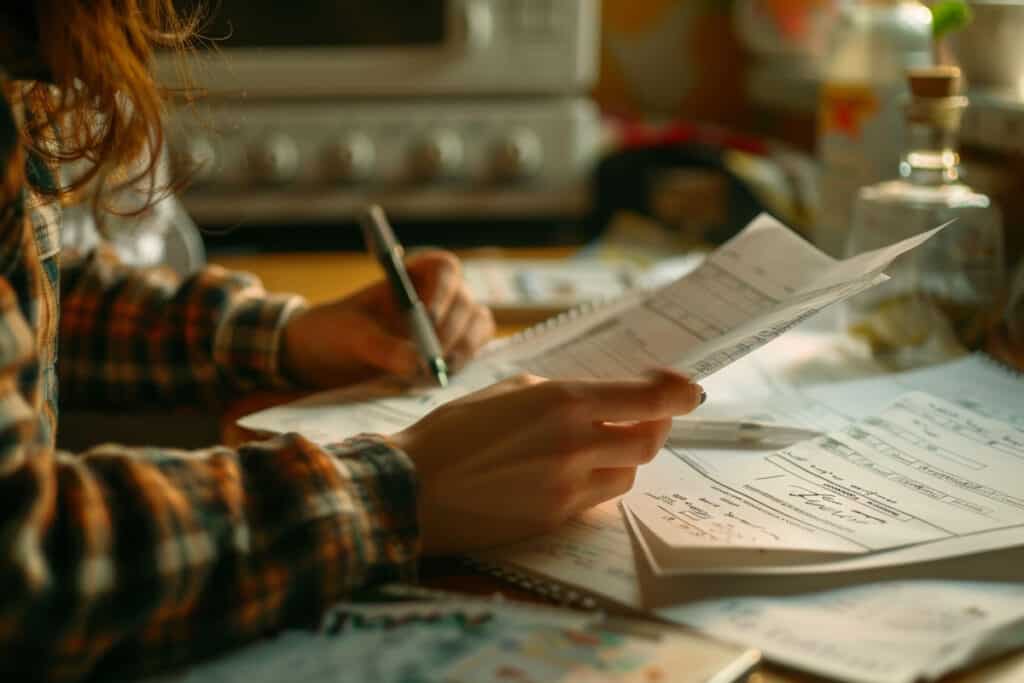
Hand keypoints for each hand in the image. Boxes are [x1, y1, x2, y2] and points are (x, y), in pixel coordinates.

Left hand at [280, 250, 494, 388]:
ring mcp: (449, 321)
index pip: (445, 270)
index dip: (443, 292)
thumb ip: (382, 347)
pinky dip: (460, 364)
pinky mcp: (451, 348)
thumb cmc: (336, 332)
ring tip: (435, 372)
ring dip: (463, 349)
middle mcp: (438, 293)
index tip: (429, 319)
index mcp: (414, 274)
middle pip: (466, 302)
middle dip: (453, 331)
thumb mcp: (352, 337)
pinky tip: (435, 379)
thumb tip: (417, 364)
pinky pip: (470, 351)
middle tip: (433, 360)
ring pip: (477, 327)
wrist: (326, 356)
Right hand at [391, 370, 703, 554]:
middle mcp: (574, 445)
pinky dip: (595, 482)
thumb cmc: (450, 432)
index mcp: (562, 403)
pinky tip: (569, 471)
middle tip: (646, 418)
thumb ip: (558, 393)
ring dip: (622, 457)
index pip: (645, 400)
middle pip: (649, 441)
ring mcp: (567, 488)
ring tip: (597, 446)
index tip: (690, 389)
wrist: (412, 489)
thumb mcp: (507, 390)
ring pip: (627, 474)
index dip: (677, 393)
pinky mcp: (555, 518)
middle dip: (655, 427)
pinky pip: (596, 499)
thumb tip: (595, 401)